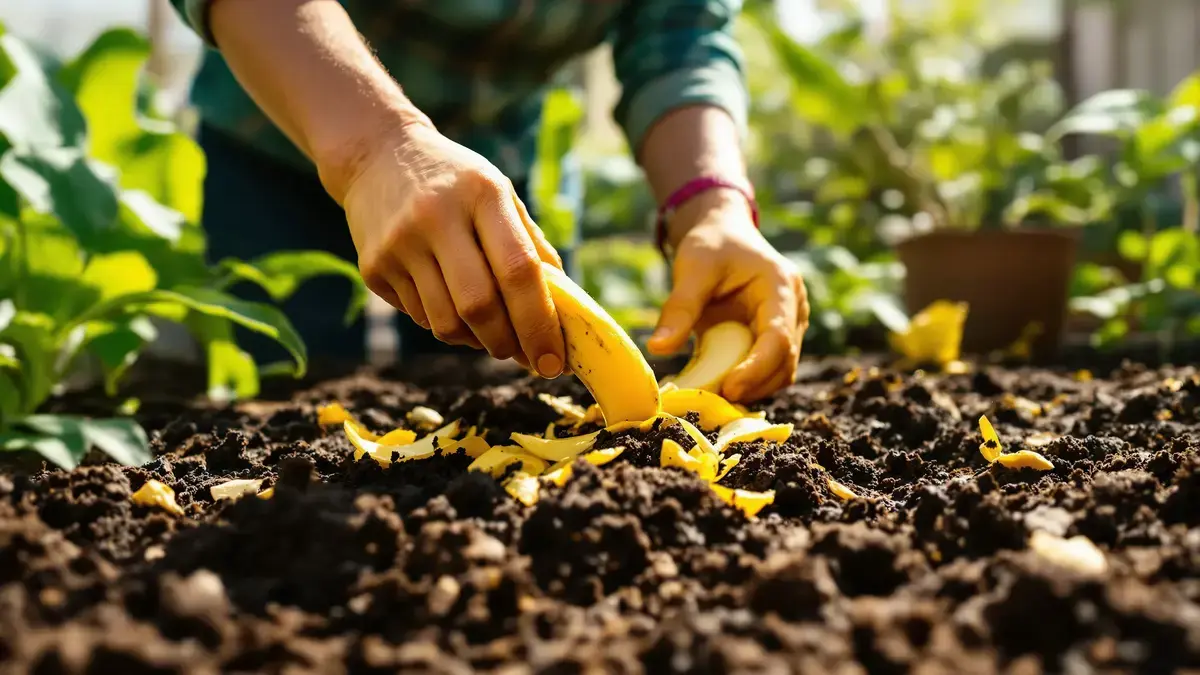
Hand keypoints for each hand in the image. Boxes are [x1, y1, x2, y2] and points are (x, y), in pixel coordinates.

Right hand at [339, 121, 565, 376]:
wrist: (377, 156)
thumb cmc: (456, 182)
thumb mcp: (499, 192)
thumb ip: (531, 245)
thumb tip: (563, 310)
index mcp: (482, 194)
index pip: (517, 271)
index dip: (539, 323)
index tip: (553, 361)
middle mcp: (436, 217)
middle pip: (479, 306)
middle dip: (508, 343)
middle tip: (524, 356)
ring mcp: (399, 244)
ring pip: (447, 323)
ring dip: (478, 342)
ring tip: (492, 334)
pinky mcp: (373, 267)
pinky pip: (420, 318)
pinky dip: (448, 327)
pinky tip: (455, 309)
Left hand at [646, 192, 808, 401]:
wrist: (724, 235)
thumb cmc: (711, 245)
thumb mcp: (692, 268)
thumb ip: (679, 308)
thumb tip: (658, 348)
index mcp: (780, 286)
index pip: (778, 338)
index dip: (756, 369)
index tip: (729, 389)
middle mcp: (793, 309)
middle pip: (785, 363)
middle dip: (753, 386)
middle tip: (713, 401)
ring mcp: (788, 326)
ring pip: (780, 373)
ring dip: (751, 390)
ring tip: (712, 398)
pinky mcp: (774, 339)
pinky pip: (767, 370)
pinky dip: (746, 383)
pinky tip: (717, 388)